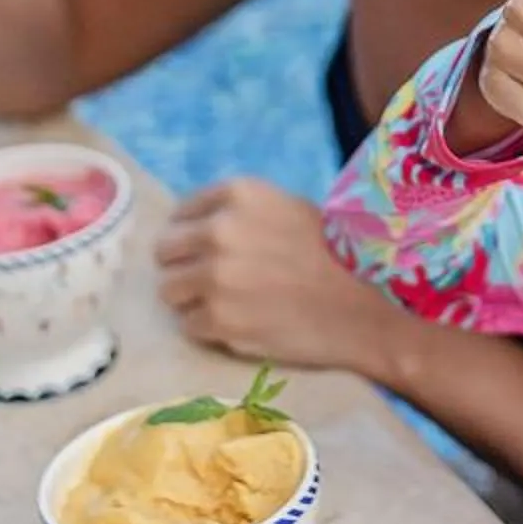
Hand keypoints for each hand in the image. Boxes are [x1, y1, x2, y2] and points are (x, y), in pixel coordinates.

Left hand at [154, 178, 404, 375]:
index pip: (181, 213)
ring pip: (168, 290)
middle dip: (183, 266)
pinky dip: (207, 329)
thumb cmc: (332, 256)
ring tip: (223, 306)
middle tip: (209, 282)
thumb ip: (241, 212)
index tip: (203, 251)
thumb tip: (198, 227)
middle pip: (165, 251)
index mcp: (238, 194)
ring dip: (190, 300)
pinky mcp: (216, 319)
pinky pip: (188, 325)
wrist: (358, 310)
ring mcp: (214, 276)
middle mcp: (219, 230)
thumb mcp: (289, 209)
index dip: (191, 235)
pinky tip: (238, 326)